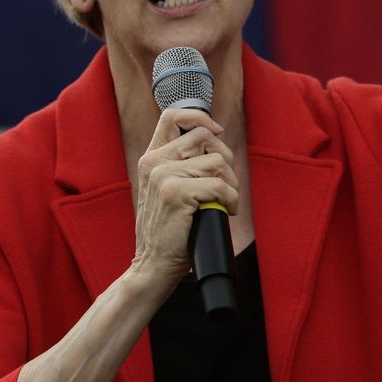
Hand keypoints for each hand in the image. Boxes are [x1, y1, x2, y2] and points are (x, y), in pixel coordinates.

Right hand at [130, 108, 237, 282]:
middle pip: (205, 137)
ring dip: (231, 184)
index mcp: (150, 158)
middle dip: (225, 159)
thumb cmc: (168, 231)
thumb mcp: (164, 189)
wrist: (152, 265)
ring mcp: (163, 177)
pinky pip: (220, 185)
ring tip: (225, 201)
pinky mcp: (177, 193)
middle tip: (225, 184)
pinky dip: (231, 200)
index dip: (199, 117)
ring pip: (217, 162)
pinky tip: (226, 211)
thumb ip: (179, 165)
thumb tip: (213, 142)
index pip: (172, 116)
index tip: (216, 132)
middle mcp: (154, 163)